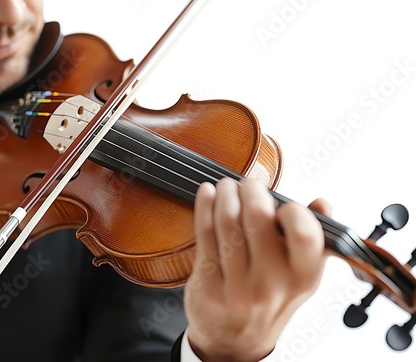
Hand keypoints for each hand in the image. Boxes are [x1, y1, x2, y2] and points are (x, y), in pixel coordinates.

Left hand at [185, 178, 330, 361]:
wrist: (235, 341)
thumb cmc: (270, 297)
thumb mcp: (299, 276)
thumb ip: (312, 238)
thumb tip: (322, 203)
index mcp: (302, 278)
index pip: (304, 233)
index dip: (292, 209)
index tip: (281, 202)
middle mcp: (271, 284)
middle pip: (257, 216)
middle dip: (250, 189)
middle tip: (248, 183)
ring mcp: (236, 287)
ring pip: (227, 221)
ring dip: (225, 193)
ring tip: (227, 186)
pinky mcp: (207, 285)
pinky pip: (203, 233)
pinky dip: (204, 206)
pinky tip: (207, 194)